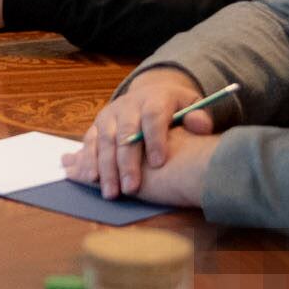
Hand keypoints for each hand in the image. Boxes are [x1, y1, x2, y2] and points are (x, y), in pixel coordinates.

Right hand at [67, 70, 207, 199]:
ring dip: (106, 168)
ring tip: (112, 192)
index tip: (159, 163)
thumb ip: (199, 117)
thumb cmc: (175, 109)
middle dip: (127, 162)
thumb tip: (200, 126)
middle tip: (132, 188)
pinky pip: (90, 143)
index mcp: (154, 98)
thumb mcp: (191, 107)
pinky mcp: (97, 126)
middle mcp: (128, 104)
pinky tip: (91, 179)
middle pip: (125, 131)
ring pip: (105, 140)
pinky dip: (88, 161)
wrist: (150, 96)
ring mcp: (110, 115)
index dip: (155, 139)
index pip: (153, 115)